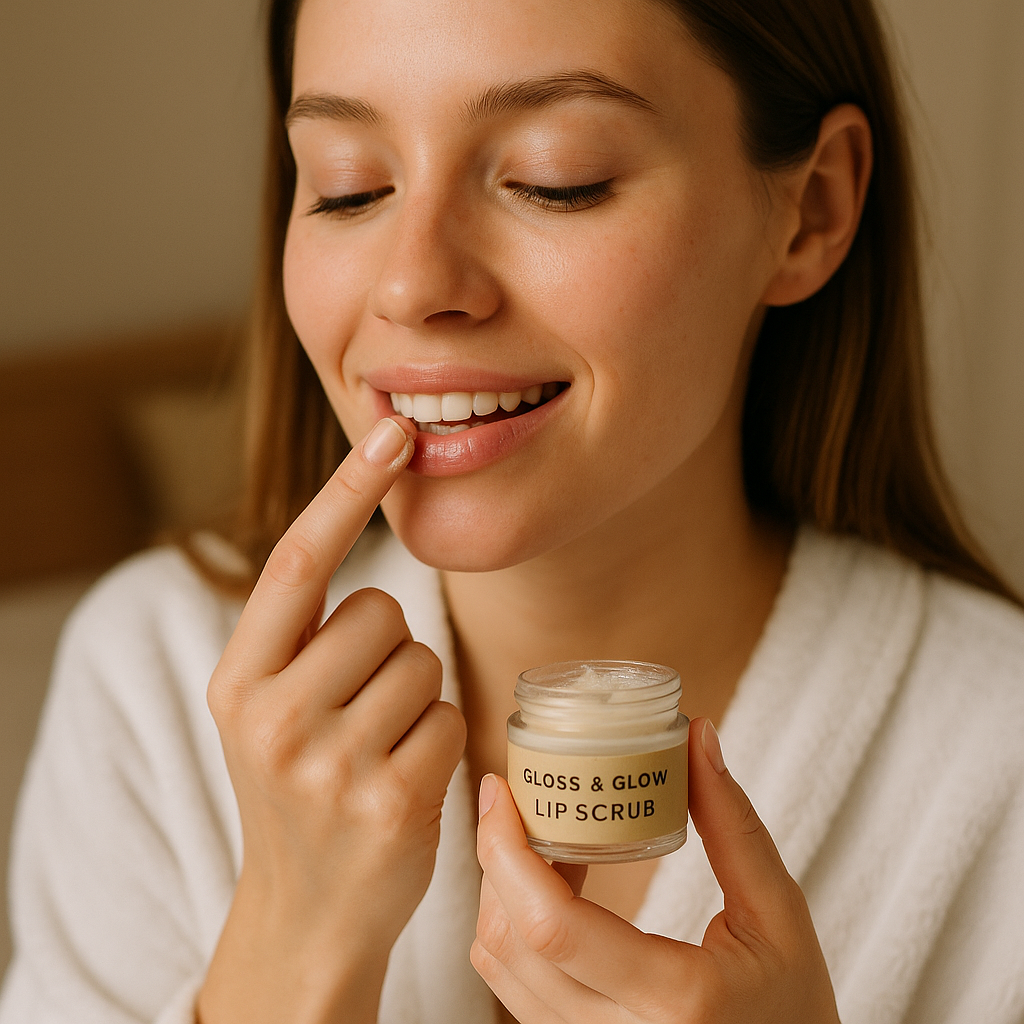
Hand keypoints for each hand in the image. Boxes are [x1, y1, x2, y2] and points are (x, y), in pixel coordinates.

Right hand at [198, 417, 466, 1023]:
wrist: (304, 911)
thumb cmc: (300, 788)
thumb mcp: (270, 707)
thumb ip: (304, 634)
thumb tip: (368, 525)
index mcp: (238, 679)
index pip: (296, 561)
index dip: (346, 491)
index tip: (393, 434)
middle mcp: (272, 716)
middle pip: (381, 611)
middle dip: (390, 647)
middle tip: (362, 707)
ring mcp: (328, 765)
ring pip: (422, 663)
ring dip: (418, 696)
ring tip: (380, 746)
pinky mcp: (387, 804)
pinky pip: (450, 717)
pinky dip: (441, 739)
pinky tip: (405, 780)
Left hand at [473, 717, 839, 1022]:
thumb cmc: (794, 1009)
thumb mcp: (779, 914)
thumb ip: (734, 825)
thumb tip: (695, 737)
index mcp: (675, 999)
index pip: (555, 926)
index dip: (509, 851)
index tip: (500, 790)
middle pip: (513, 940)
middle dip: (497, 857)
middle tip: (514, 798)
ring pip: (502, 967)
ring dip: (502, 891)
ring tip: (537, 839)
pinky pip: (514, 990)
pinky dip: (512, 929)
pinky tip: (549, 888)